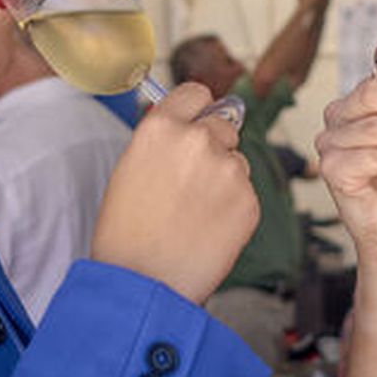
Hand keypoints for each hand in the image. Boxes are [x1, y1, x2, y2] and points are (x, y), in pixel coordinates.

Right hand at [92, 83, 257, 303]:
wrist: (142, 283)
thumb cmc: (127, 232)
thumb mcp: (132, 167)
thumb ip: (165, 140)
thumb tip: (195, 124)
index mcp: (162, 127)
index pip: (196, 93)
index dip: (197, 110)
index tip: (197, 120)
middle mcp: (199, 140)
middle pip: (224, 126)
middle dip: (213, 148)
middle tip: (191, 184)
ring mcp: (228, 171)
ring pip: (238, 162)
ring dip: (224, 180)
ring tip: (195, 213)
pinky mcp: (249, 202)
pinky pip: (246, 194)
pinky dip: (233, 209)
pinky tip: (208, 229)